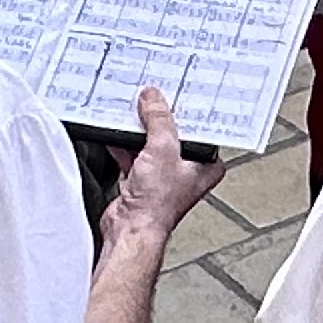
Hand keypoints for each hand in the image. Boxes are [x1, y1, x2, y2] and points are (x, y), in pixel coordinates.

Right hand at [104, 88, 227, 240]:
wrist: (130, 230)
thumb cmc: (157, 205)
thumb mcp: (163, 148)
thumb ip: (158, 120)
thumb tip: (154, 99)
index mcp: (207, 165)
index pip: (201, 128)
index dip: (189, 110)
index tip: (179, 92)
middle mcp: (189, 171)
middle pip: (175, 134)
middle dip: (161, 118)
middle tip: (153, 97)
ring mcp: (164, 177)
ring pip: (153, 144)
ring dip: (141, 130)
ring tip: (132, 110)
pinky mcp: (143, 181)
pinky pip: (135, 155)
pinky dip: (125, 144)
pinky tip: (116, 132)